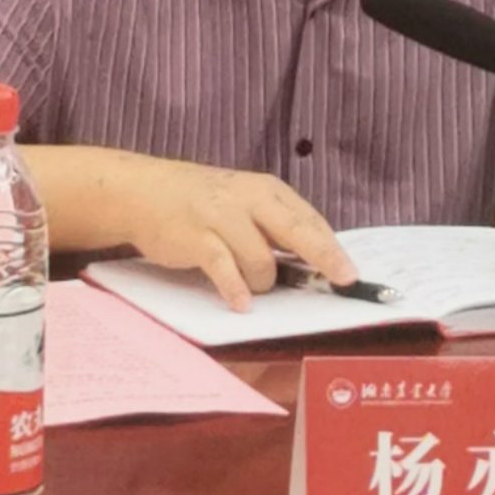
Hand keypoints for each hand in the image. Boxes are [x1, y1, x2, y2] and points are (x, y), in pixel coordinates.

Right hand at [115, 159, 356, 311]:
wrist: (144, 191)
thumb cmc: (201, 203)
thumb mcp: (243, 204)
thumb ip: (274, 227)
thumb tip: (313, 260)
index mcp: (266, 191)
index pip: (310, 221)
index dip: (332, 249)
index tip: (350, 273)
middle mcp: (248, 199)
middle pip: (298, 231)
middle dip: (325, 258)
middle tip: (343, 281)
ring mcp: (222, 217)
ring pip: (261, 260)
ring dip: (262, 283)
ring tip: (251, 287)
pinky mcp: (197, 238)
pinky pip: (225, 269)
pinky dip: (236, 289)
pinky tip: (241, 303)